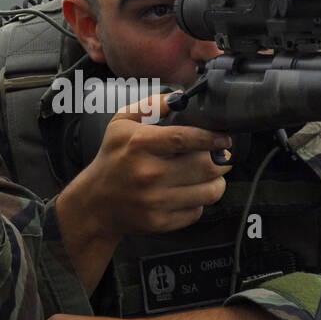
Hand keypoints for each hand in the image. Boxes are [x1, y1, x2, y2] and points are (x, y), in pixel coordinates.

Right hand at [54, 93, 231, 292]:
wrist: (94, 204)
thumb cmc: (112, 159)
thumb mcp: (120, 124)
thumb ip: (149, 106)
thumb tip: (180, 97)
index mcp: (140, 145)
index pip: (185, 138)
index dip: (211, 137)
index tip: (225, 138)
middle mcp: (148, 174)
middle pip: (205, 166)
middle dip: (221, 161)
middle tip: (221, 157)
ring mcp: (155, 201)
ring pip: (209, 192)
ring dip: (216, 182)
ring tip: (210, 176)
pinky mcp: (160, 222)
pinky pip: (197, 211)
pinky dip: (198, 202)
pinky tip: (188, 193)